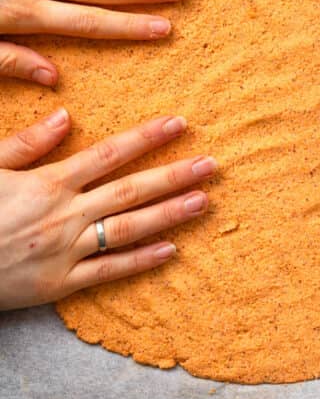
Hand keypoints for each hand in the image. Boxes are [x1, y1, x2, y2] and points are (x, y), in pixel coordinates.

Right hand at [0, 110, 217, 309]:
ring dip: (170, 214)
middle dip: (174, 175)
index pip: (109, 153)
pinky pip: (109, 271)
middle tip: (212, 164)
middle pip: (131, 191)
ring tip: (204, 201)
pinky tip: (172, 249)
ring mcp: (66, 251)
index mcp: (48, 182)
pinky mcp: (62, 284)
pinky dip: (142, 261)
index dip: (147, 137)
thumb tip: (67, 114)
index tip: (180, 123)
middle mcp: (65, 215)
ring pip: (129, 229)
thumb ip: (28, 142)